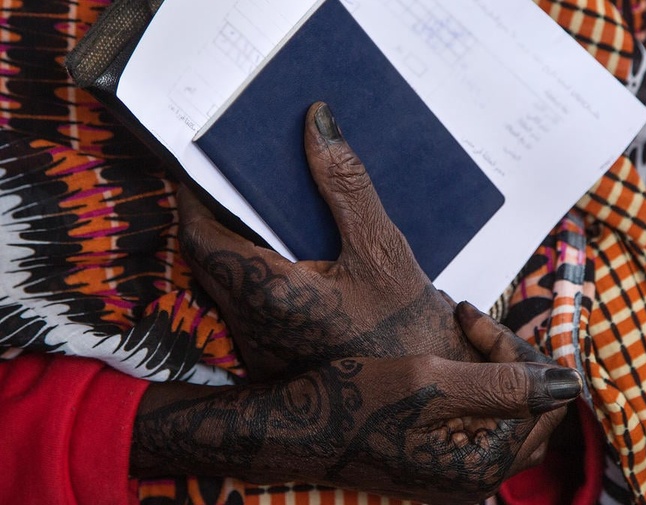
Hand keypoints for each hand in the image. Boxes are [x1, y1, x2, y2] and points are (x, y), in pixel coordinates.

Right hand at [130, 303, 581, 503]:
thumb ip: (505, 383)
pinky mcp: (441, 462)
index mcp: (484, 463)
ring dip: (495, 371)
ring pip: (508, 414)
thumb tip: (571, 384)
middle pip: (533, 410)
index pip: (544, 400)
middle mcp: (478, 477)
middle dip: (513, 360)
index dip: (519, 352)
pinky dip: (475, 387)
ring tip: (461, 336)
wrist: (295, 428)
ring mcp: (459, 473)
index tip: (472, 318)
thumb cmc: (352, 402)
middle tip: (473, 325)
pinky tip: (448, 361)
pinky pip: (481, 422)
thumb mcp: (431, 382)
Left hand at [178, 102, 478, 379]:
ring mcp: (258, 350)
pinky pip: (247, 306)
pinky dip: (258, 274)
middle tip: (239, 180)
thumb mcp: (382, 249)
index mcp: (271, 295)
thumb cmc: (409, 327)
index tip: (203, 163)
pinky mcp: (271, 361)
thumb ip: (345, 184)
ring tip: (267, 212)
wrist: (426, 400)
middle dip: (219, 215)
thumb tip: (317, 121)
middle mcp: (252, 327)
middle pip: (210, 259)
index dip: (194, 196)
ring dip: (238, 247)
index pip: (202, 236)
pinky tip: (292, 258)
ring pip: (226, 285)